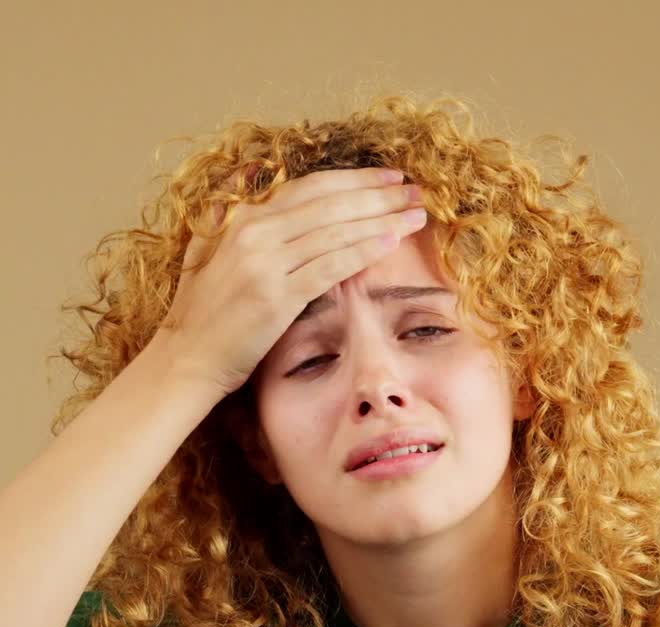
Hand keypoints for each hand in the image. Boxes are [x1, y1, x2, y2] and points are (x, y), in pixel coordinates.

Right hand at [152, 166, 426, 400]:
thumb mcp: (203, 252)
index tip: (388, 178)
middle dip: (377, 193)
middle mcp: (255, 233)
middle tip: (414, 190)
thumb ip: (224, 211)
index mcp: (242, 219)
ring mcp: (265, 264)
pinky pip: (329, 266)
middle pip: (330, 202)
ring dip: (381, 218)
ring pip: (335, 230)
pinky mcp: (276, 297)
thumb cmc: (198, 316)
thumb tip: (247, 173)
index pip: (310, 187)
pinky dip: (361, 251)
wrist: (184, 361)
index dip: (354, 180)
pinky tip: (390, 242)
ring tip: (416, 213)